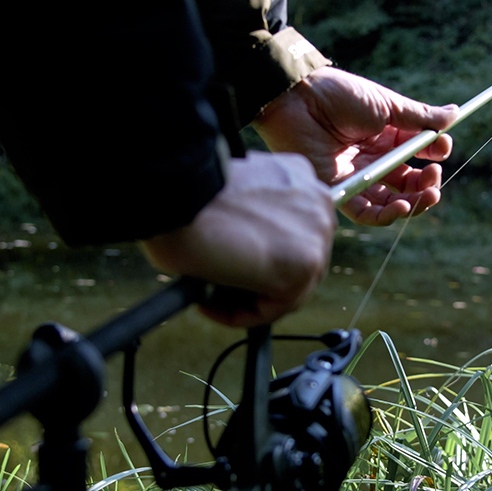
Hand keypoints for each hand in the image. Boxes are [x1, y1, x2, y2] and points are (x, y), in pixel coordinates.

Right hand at [141, 151, 335, 326]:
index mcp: (298, 176)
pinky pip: (274, 308)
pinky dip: (240, 315)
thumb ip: (250, 218)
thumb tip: (241, 253)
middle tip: (219, 287)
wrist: (175, 192)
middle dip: (259, 280)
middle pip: (297, 261)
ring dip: (247, 299)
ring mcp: (315, 234)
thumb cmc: (185, 191)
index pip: (292, 233)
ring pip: (288, 288)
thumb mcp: (231, 193)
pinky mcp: (303, 266)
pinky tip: (208, 305)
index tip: (229, 266)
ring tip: (210, 298)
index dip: (259, 256)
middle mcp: (316, 202)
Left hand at [252, 67, 458, 225]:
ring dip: (413, 203)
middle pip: (406, 184)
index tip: (442, 149)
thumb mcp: (387, 105)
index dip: (433, 156)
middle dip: (427, 184)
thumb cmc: (341, 96)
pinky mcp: (339, 190)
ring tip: (426, 195)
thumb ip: (420, 117)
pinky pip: (365, 213)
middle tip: (434, 176)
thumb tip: (455, 114)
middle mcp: (373, 159)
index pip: (417, 155)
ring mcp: (357, 176)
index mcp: (386, 136)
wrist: (300, 100)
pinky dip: (385, 215)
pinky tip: (401, 206)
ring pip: (390, 201)